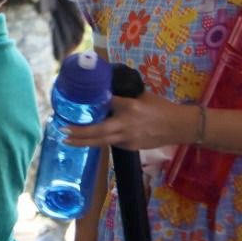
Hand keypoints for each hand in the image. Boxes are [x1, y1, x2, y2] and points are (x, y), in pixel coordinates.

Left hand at [64, 92, 192, 150]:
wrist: (179, 126)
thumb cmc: (161, 108)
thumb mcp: (142, 96)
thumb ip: (123, 96)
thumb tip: (105, 93)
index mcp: (129, 106)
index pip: (106, 103)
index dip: (92, 103)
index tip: (76, 104)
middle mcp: (126, 123)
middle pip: (98, 130)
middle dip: (79, 132)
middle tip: (62, 130)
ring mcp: (128, 138)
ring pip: (101, 142)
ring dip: (83, 141)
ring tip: (67, 139)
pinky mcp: (131, 147)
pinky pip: (111, 144)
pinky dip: (100, 141)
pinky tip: (89, 140)